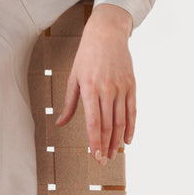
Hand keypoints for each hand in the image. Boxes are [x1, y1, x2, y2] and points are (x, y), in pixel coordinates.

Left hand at [53, 3, 135, 162]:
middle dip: (105, 146)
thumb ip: (69, 104)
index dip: (94, 143)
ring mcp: (121, 88)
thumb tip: (60, 124)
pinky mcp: (131, 85)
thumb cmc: (86, 55)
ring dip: (117, 141)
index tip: (95, 157)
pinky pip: (132, 111)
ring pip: (121, 121)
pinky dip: (131, 127)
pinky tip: (128, 140)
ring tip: (114, 154)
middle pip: (107, 126)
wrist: (107, 33)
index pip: (93, 124)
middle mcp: (106, 90)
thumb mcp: (73, 78)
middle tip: (103, 161)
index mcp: (89, 89)